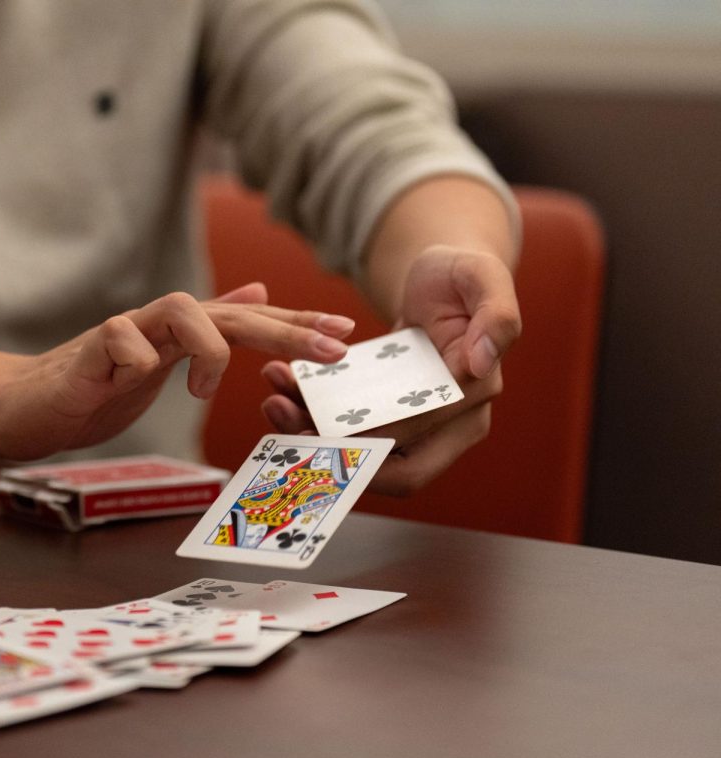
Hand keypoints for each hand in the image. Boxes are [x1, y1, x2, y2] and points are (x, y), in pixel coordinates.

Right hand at [0, 283, 355, 460]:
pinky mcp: (88, 354)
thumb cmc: (95, 387)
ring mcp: (122, 335)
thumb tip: (256, 294)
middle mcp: (156, 325)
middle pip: (227, 313)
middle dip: (284, 329)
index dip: (296, 324)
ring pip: (178, 310)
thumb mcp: (164, 363)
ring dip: (207, 347)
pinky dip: (139, 359)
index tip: (345, 333)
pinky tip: (137, 381)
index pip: (246, 322)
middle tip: (331, 348)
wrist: (26, 405)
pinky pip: (121, 338)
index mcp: (178, 336)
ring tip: (205, 390)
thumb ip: (208, 333)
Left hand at [260, 245, 520, 494]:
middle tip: (287, 421)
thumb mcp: (484, 278)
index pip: (418, 445)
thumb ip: (496, 317)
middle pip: (390, 469)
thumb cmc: (465, 275)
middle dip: (334, 454)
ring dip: (313, 434)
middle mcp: (448, 426)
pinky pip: (349, 428)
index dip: (371, 445)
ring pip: (362, 453)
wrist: (444, 276)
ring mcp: (416, 424)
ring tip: (275, 399)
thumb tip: (484, 364)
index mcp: (473, 402)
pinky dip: (313, 414)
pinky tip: (284, 387)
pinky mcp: (388, 413)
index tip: (324, 428)